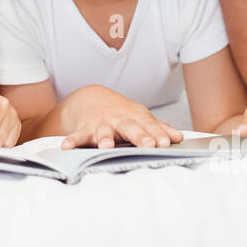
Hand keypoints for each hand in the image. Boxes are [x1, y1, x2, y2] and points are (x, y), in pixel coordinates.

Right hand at [58, 85, 185, 149]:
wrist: (90, 99)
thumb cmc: (121, 114)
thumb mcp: (140, 118)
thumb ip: (157, 128)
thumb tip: (178, 137)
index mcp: (134, 117)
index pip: (149, 125)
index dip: (157, 133)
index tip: (165, 142)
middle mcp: (118, 119)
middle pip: (130, 127)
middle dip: (139, 136)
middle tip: (148, 145)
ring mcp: (101, 124)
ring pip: (103, 131)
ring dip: (104, 138)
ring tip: (106, 147)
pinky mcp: (84, 129)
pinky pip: (78, 135)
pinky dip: (72, 140)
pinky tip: (67, 147)